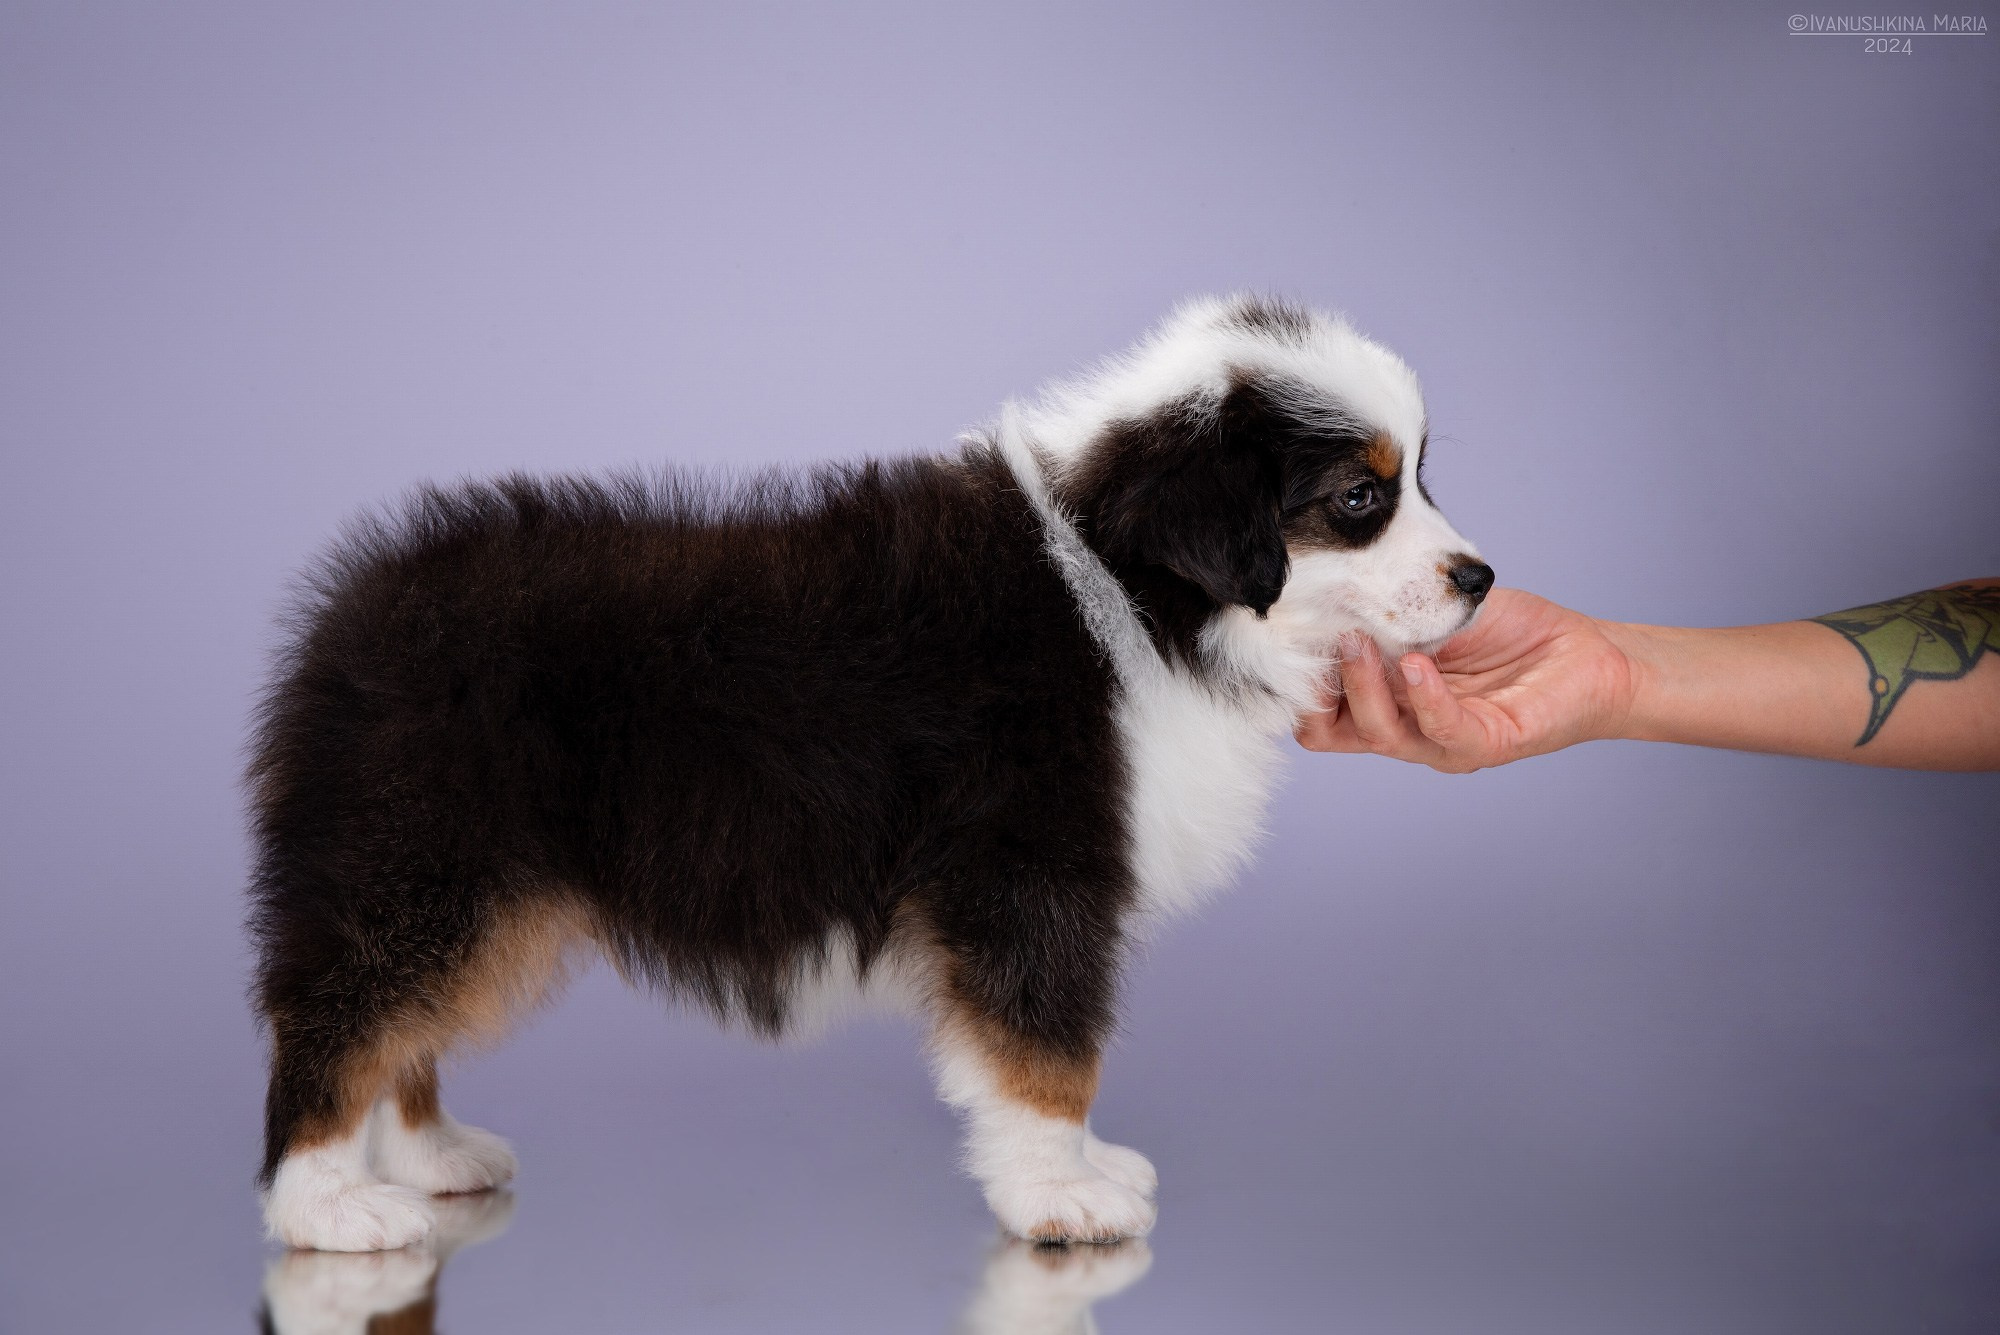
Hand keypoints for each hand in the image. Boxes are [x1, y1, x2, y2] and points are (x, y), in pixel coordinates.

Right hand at [1295, 588, 1642, 771]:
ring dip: (1360, 684)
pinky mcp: (1484, 743)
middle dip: (1310, 685)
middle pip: (1326, 730)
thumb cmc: (1513, 635)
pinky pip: (1441, 728)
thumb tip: (1331, 589)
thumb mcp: (1435, 612)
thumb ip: (1388, 611)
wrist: (1588, 655)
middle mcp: (1402, 727)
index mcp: (1383, 699)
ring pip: (1376, 730)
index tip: (1280, 632)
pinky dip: (1423, 694)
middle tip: (1312, 638)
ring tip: (1357, 641)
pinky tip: (1418, 662)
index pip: (1314, 707)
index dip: (1292, 677)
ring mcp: (1439, 742)